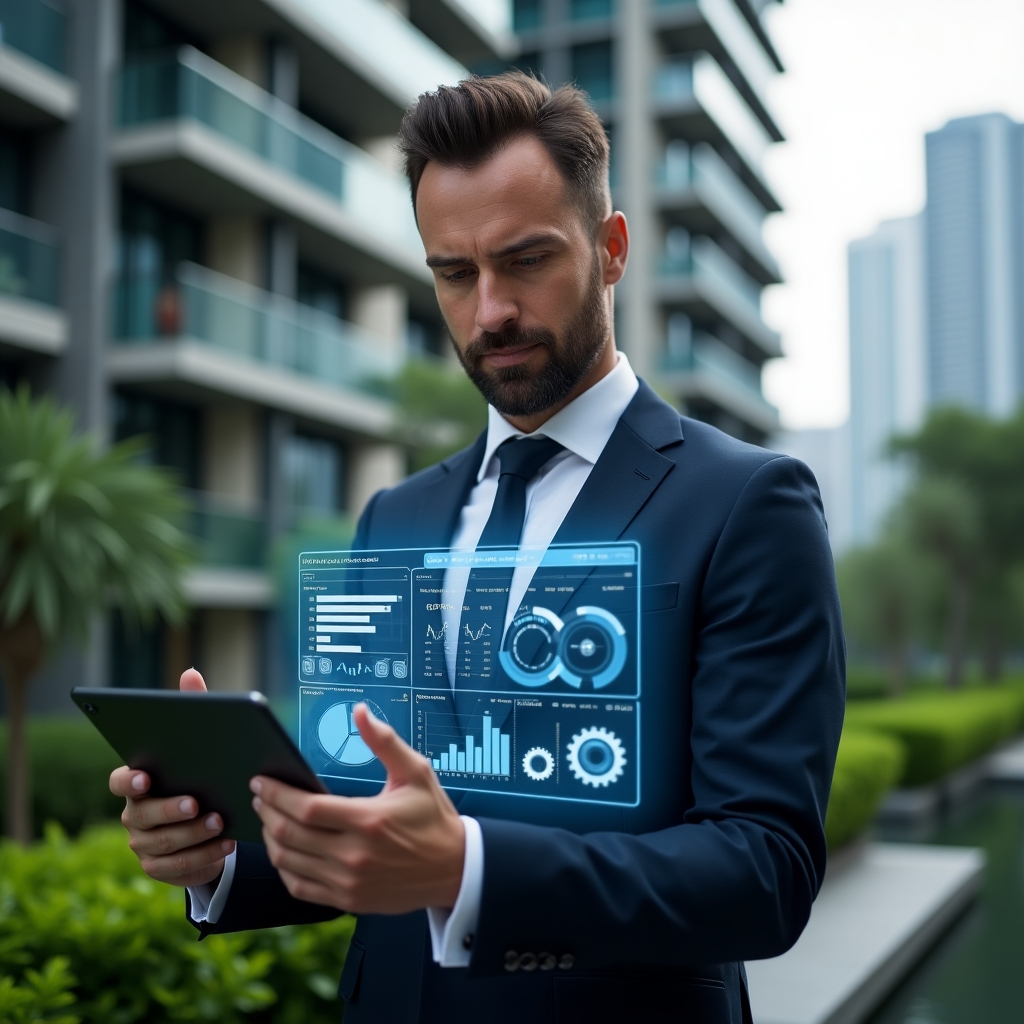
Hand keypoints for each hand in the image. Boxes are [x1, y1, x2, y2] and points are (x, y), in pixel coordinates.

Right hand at [109, 668, 235, 886]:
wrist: (209, 824)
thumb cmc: (201, 775)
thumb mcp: (199, 744)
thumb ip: (193, 708)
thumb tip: (190, 673)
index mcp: (138, 782)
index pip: (118, 781)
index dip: (128, 780)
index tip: (145, 777)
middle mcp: (134, 814)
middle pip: (143, 815)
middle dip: (170, 810)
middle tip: (196, 804)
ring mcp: (144, 844)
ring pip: (162, 843)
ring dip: (192, 834)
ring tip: (220, 821)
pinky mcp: (159, 868)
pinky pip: (177, 867)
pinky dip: (203, 855)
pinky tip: (227, 843)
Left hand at [251, 703, 464, 914]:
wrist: (454, 869)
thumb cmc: (433, 817)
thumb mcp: (415, 773)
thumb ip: (384, 741)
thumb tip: (360, 711)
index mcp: (368, 820)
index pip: (306, 808)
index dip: (277, 794)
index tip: (262, 781)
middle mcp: (355, 855)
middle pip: (290, 834)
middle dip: (267, 811)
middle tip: (260, 795)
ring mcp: (349, 882)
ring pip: (289, 862)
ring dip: (270, 838)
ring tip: (267, 818)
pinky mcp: (348, 900)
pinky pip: (300, 887)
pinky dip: (284, 867)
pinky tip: (283, 850)